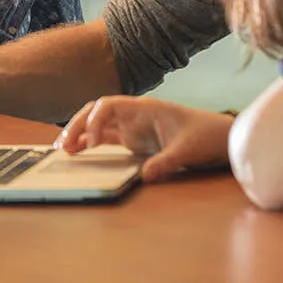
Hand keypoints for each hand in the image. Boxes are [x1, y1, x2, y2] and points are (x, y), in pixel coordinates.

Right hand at [55, 96, 232, 182]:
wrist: (220, 138)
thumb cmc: (206, 135)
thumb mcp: (188, 150)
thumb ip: (167, 162)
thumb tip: (145, 176)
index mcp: (144, 109)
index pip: (108, 105)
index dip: (95, 121)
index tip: (92, 142)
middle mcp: (134, 115)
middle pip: (96, 113)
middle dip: (77, 125)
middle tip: (62, 144)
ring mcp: (133, 127)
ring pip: (98, 125)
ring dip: (80, 134)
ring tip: (62, 149)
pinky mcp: (134, 140)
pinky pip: (106, 138)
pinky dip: (90, 143)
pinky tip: (78, 153)